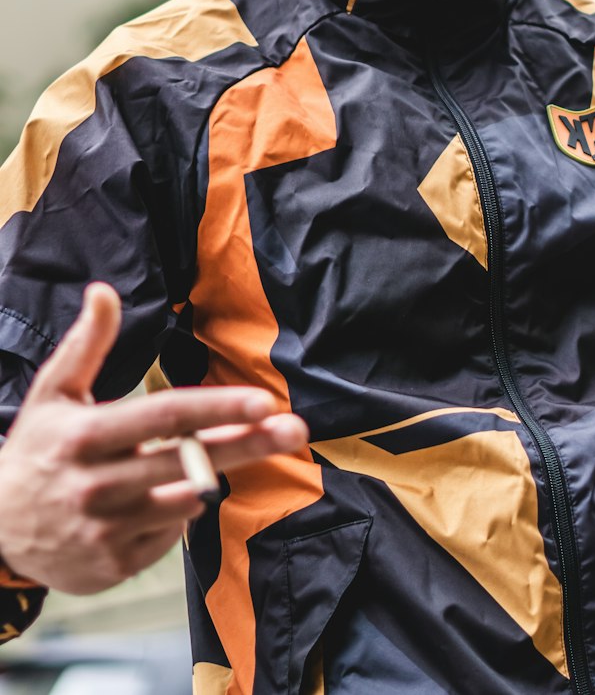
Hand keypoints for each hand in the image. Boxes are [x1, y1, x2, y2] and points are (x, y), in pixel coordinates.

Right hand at [0, 283, 308, 593]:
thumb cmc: (37, 449)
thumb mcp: (52, 392)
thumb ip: (86, 342)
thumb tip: (103, 290)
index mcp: (85, 436)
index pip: (164, 418)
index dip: (217, 409)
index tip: (262, 402)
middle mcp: (96, 486)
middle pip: (188, 461)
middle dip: (247, 444)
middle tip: (294, 429)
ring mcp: (105, 531)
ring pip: (186, 500)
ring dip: (206, 476)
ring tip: (202, 460)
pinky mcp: (113, 566)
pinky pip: (170, 534)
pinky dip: (177, 512)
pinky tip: (156, 500)